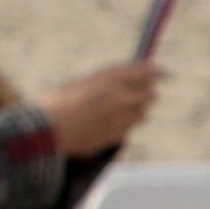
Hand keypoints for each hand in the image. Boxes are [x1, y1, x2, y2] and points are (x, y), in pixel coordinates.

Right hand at [41, 60, 159, 157]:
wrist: (45, 130)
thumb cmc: (56, 103)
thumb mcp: (83, 83)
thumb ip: (107, 83)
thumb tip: (128, 83)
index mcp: (110, 78)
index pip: (146, 71)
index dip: (157, 71)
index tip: (164, 73)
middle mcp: (120, 98)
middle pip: (150, 94)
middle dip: (146, 92)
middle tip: (140, 91)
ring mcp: (120, 120)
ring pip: (142, 114)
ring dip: (136, 110)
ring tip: (120, 109)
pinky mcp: (116, 137)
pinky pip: (128, 129)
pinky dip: (124, 125)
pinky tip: (107, 123)